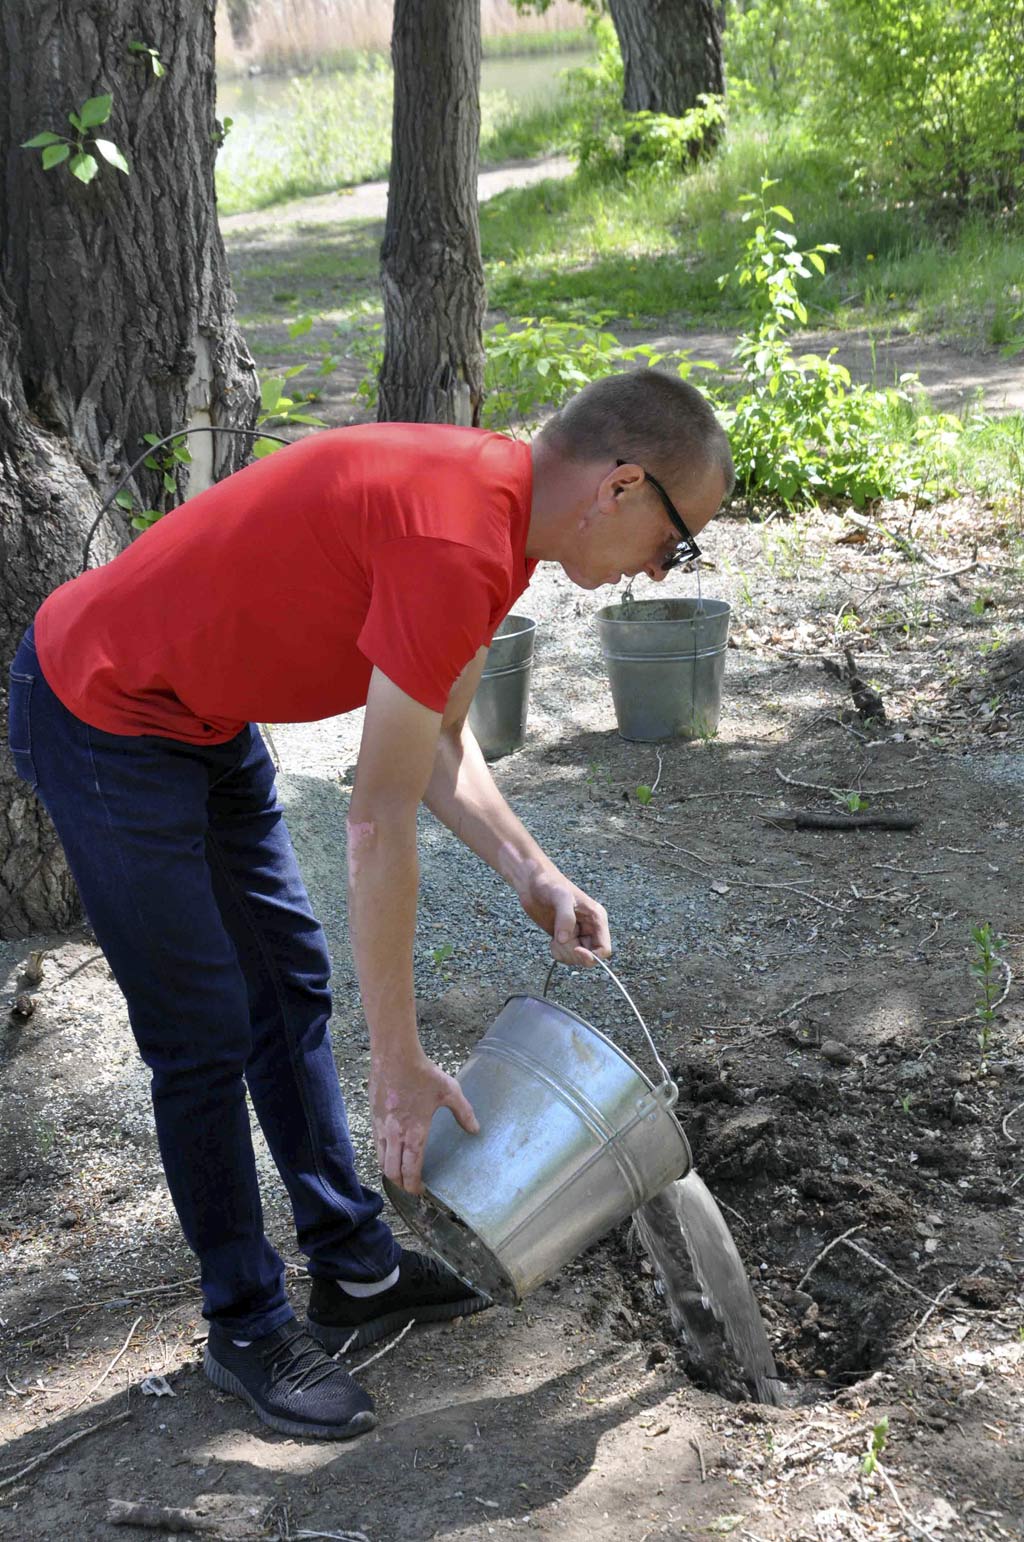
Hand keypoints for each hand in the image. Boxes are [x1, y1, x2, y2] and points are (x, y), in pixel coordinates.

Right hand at [370, 1047, 478, 1194]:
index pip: (411, 1169)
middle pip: (392, 1172)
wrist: (394, 1055)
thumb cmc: (423, 1073)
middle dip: (401, 1184)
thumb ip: (463, 1112)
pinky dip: (382, 1155)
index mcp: (415, 1132)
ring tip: (400, 1174)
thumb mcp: (449, 1091)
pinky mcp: (374, 1118)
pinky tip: (391, 1153)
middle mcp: (395, 1135)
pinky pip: (376, 1145)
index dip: (414, 1185)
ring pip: (381, 1160)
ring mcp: (382, 1127)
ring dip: (390, 1172)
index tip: (420, 1192)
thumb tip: (475, 1129)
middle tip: (410, 1187)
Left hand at [518, 865, 611, 966]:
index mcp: (596, 918)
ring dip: (565, 954)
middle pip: (590, 957)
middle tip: (560, 941)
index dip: (592, 955)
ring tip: (555, 940)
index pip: (604, 949)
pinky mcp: (565, 938)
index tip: (576, 950)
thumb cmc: (550, 884)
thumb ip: (565, 917)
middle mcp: (590, 928)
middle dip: (574, 954)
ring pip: (577, 958)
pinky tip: (552, 942)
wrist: (532, 883)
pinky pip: (566, 956)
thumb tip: (564, 939)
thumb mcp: (560, 896)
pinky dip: (558, 953)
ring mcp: (577, 934)